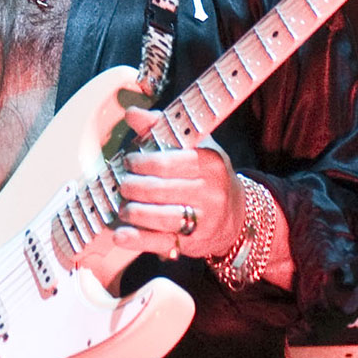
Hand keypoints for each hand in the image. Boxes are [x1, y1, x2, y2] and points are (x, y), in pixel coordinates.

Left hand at [109, 107, 244, 261]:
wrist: (237, 215)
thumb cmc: (208, 175)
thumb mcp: (194, 147)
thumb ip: (162, 128)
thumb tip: (132, 113)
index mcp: (210, 163)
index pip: (168, 163)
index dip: (142, 163)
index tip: (129, 162)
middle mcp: (211, 192)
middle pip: (160, 190)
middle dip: (134, 187)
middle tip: (123, 185)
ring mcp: (204, 220)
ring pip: (161, 217)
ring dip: (134, 212)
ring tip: (124, 207)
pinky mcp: (193, 243)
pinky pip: (162, 242)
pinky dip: (138, 239)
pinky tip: (121, 235)